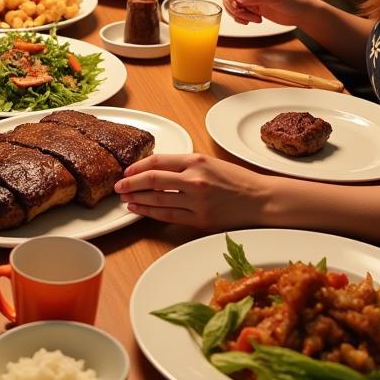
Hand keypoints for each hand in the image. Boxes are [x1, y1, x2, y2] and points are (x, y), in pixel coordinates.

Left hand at [115, 153, 266, 227]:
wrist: (260, 199)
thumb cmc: (237, 179)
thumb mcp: (210, 162)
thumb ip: (185, 164)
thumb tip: (156, 168)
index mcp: (196, 161)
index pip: (158, 161)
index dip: (137, 167)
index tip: (126, 171)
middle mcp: (194, 179)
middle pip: (152, 180)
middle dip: (131, 183)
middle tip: (118, 186)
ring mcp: (197, 201)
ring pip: (157, 199)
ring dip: (137, 199)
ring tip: (125, 199)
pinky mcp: (200, 219)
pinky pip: (168, 215)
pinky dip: (150, 213)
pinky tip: (140, 210)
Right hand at [222, 0, 312, 26]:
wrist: (302, 14)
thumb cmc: (295, 0)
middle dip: (232, 2)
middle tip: (241, 10)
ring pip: (232, 2)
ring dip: (237, 13)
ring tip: (252, 19)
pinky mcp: (251, 8)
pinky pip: (237, 12)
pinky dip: (240, 18)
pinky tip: (253, 20)